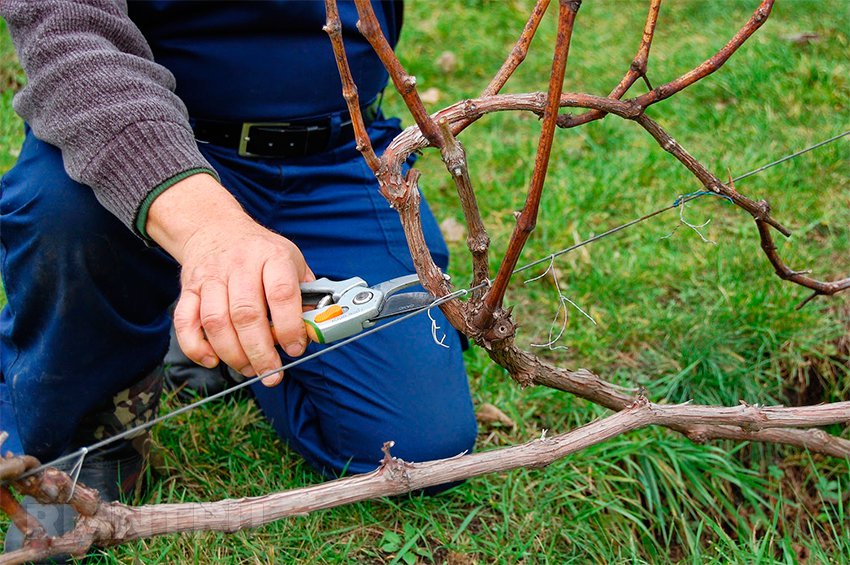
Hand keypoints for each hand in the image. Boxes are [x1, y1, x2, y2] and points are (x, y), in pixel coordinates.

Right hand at [147, 173, 313, 385]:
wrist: (216, 228)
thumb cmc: (260, 252)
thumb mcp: (292, 260)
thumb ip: (305, 294)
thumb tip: (315, 330)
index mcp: (272, 256)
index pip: (281, 293)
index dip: (289, 326)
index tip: (295, 349)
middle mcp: (240, 265)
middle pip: (246, 314)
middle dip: (260, 351)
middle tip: (272, 373)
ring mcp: (211, 277)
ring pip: (216, 322)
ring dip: (233, 354)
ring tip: (249, 369)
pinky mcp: (189, 289)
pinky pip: (185, 322)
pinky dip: (196, 346)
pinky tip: (213, 360)